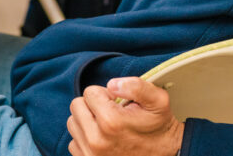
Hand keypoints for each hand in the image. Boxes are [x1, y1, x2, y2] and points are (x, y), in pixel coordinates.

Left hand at [67, 77, 183, 155]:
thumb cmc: (159, 128)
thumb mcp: (158, 101)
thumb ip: (136, 86)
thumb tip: (112, 84)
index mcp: (110, 121)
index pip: (89, 92)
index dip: (105, 94)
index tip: (118, 104)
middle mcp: (95, 140)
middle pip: (77, 106)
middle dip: (92, 105)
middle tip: (111, 113)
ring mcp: (89, 154)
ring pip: (73, 123)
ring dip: (87, 121)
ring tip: (107, 126)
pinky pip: (73, 142)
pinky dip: (85, 138)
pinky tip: (103, 139)